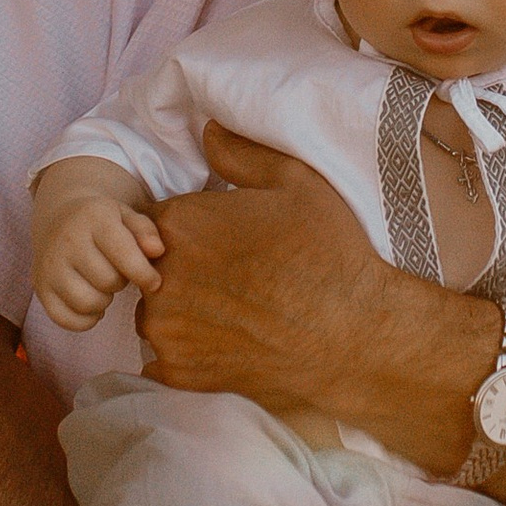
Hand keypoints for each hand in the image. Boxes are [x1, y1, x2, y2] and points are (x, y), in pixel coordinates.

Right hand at [34, 193, 166, 332]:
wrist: (58, 216)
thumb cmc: (101, 221)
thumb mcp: (126, 215)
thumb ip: (146, 231)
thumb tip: (157, 251)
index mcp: (93, 217)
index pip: (124, 254)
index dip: (145, 274)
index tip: (154, 281)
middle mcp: (67, 240)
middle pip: (108, 281)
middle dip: (121, 282)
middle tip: (118, 272)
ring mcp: (49, 265)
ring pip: (87, 303)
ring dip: (103, 301)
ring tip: (103, 286)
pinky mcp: (39, 287)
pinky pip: (66, 320)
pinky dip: (85, 319)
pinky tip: (91, 303)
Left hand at [137, 126, 481, 469]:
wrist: (352, 336)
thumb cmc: (327, 253)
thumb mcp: (294, 183)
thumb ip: (241, 154)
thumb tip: (207, 131)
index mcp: (179, 224)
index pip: (157, 222)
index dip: (192, 232)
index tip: (223, 243)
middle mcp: (159, 277)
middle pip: (153, 268)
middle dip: (185, 271)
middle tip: (235, 280)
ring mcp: (166, 330)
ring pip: (157, 314)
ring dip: (183, 312)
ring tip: (236, 314)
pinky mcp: (178, 374)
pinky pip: (165, 359)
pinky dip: (189, 353)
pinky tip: (230, 344)